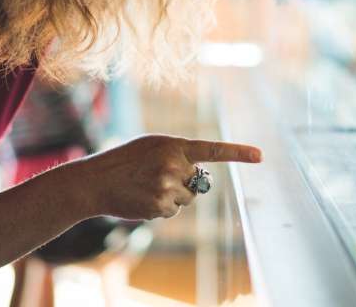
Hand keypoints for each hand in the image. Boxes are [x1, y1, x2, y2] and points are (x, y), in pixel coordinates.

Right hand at [63, 134, 261, 219]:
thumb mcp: (151, 147)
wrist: (95, 181)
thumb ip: (177, 154)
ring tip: (146, 187)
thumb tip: (198, 177)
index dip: (238, 152)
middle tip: (157, 177)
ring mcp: (168, 186)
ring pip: (187, 198)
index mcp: (174, 144)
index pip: (212, 150)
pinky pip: (173, 211)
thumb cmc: (123, 161)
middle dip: (184, 182)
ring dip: (172, 196)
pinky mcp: (160, 205)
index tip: (260, 156)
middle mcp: (174, 164)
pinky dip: (161, 208)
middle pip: (198, 182)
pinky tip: (142, 199)